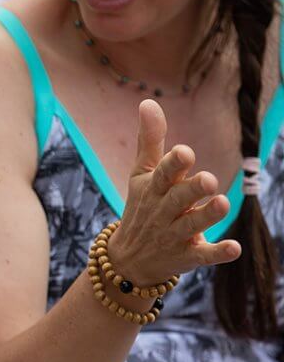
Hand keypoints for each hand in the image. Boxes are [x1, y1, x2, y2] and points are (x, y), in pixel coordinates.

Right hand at [108, 100, 241, 284]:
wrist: (129, 259)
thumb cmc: (142, 207)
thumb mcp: (141, 174)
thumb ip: (150, 140)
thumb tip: (148, 102)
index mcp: (154, 189)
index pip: (163, 174)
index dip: (174, 164)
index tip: (185, 152)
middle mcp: (163, 212)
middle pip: (178, 199)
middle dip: (192, 189)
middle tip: (210, 180)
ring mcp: (175, 235)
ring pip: (192, 225)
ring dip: (207, 216)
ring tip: (222, 203)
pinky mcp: (188, 256)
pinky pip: (203, 255)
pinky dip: (218, 252)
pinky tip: (234, 247)